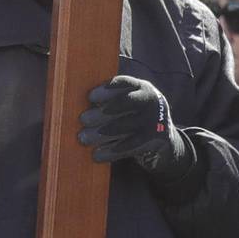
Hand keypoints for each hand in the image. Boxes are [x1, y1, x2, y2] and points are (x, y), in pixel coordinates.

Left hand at [77, 75, 196, 182]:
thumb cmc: (134, 116)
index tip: (90, 97)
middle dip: (102, 112)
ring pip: (125, 126)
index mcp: (142, 87)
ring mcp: (156, 120)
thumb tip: (76, 104)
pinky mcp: (156, 140)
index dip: (107, 89)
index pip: (124, 83)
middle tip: (83, 119)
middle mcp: (151, 101)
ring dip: (101, 134)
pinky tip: (96, 154)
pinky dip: (111, 151)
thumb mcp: (129, 103)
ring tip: (83, 138)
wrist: (163, 138)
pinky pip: (130, 146)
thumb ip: (110, 101)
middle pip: (125, 104)